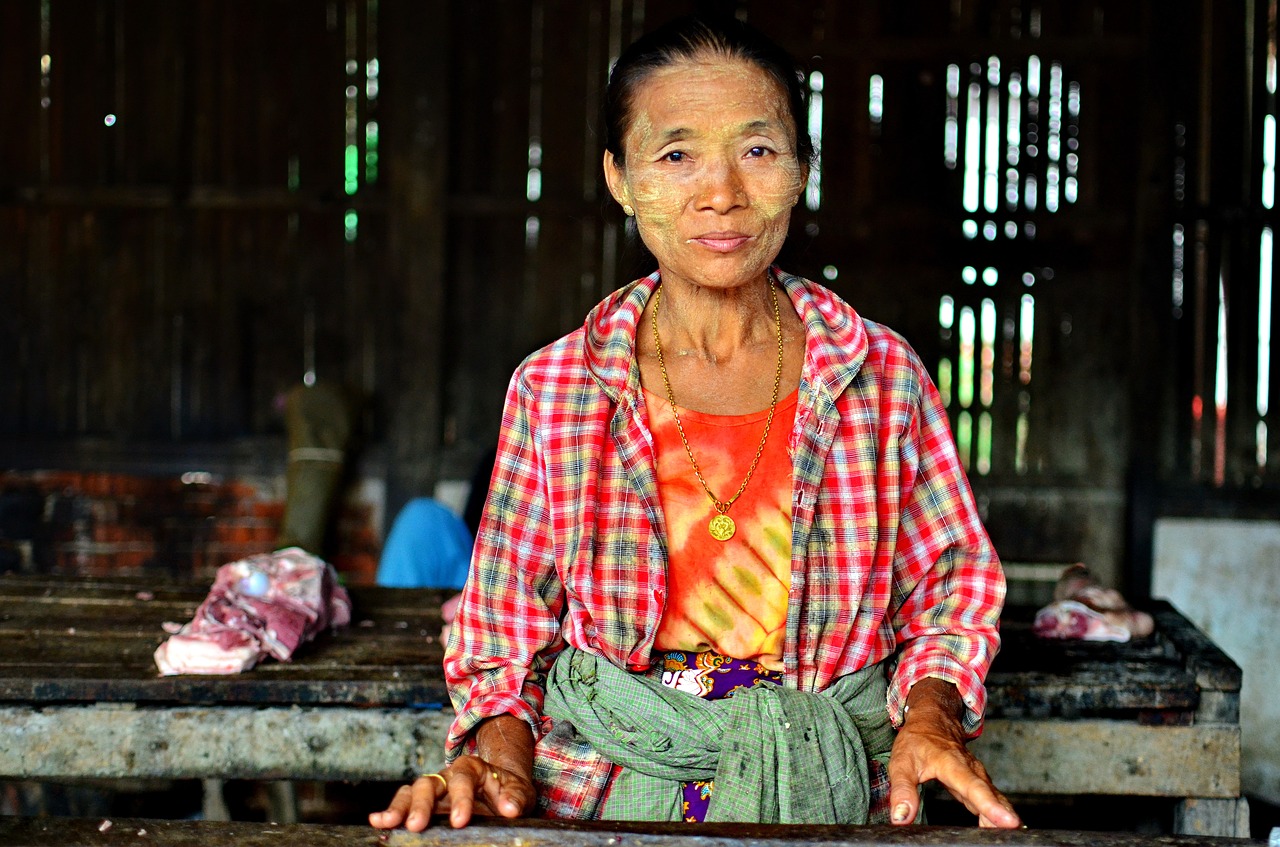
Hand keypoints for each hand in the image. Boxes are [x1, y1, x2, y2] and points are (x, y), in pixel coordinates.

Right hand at [368, 715, 536, 830]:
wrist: (503, 794)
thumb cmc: (509, 792)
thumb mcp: (519, 792)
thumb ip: (515, 798)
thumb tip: (509, 808)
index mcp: (471, 768)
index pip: (463, 780)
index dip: (460, 799)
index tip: (460, 821)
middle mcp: (447, 776)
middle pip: (430, 783)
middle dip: (421, 805)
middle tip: (417, 825)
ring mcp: (433, 791)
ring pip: (411, 792)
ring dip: (399, 808)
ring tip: (386, 822)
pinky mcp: (424, 806)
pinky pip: (404, 804)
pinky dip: (391, 812)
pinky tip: (378, 822)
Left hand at [886, 678, 1020, 828]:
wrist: (933, 720)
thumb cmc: (917, 741)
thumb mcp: (900, 763)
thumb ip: (902, 790)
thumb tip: (901, 818)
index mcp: (951, 763)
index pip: (972, 787)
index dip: (989, 805)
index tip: (1006, 821)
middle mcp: (971, 770)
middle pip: (990, 794)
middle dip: (1003, 814)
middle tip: (1014, 832)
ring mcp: (978, 776)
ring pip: (995, 797)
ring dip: (1003, 815)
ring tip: (1011, 834)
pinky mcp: (979, 782)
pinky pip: (992, 799)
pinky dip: (998, 813)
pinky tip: (1001, 830)